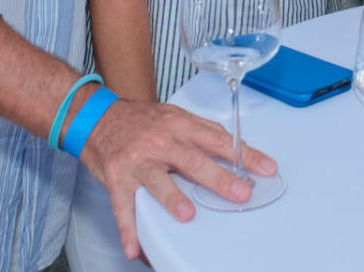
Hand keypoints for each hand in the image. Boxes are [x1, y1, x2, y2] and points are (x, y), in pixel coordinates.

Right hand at [80, 97, 277, 259]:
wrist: (96, 117)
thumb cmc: (140, 120)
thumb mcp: (174, 116)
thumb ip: (203, 131)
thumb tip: (236, 146)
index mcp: (180, 126)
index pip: (219, 141)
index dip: (245, 154)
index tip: (266, 168)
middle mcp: (161, 142)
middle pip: (193, 161)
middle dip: (218, 178)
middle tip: (240, 192)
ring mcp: (138, 161)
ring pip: (158, 181)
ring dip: (172, 198)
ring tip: (187, 215)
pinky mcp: (117, 178)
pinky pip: (123, 206)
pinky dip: (128, 228)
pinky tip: (135, 247)